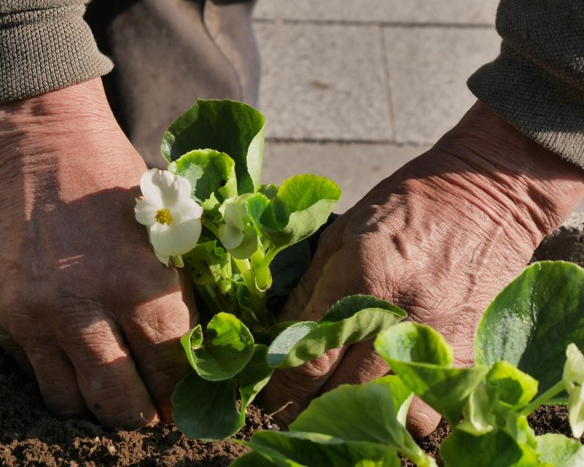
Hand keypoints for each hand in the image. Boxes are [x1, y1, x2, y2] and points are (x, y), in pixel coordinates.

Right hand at [0, 79, 196, 427]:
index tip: (181, 404)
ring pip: (71, 403)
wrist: (40, 148)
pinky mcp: (1, 316)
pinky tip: (74, 358)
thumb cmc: (114, 187)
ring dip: (96, 405)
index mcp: (139, 285)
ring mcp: (37, 316)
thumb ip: (171, 300)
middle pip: (121, 403)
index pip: (170, 369)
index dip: (180, 395)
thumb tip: (185, 359)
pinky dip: (58, 376)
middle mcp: (85, 309)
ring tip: (111, 390)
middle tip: (150, 412)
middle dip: (142, 416)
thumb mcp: (161, 237)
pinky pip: (34, 374)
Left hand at [264, 102, 583, 435]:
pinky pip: (432, 409)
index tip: (269, 392)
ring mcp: (442, 339)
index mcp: (364, 278)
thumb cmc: (405, 205)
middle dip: (309, 404)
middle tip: (296, 399)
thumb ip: (309, 292)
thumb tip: (280, 340)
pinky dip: (404, 409)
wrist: (487, 192)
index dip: (280, 385)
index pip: (310, 358)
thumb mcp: (342, 234)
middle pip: (342, 394)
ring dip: (359, 412)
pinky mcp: (471, 352)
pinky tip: (388, 389)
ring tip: (344, 394)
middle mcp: (402, 316)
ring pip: (388, 413)